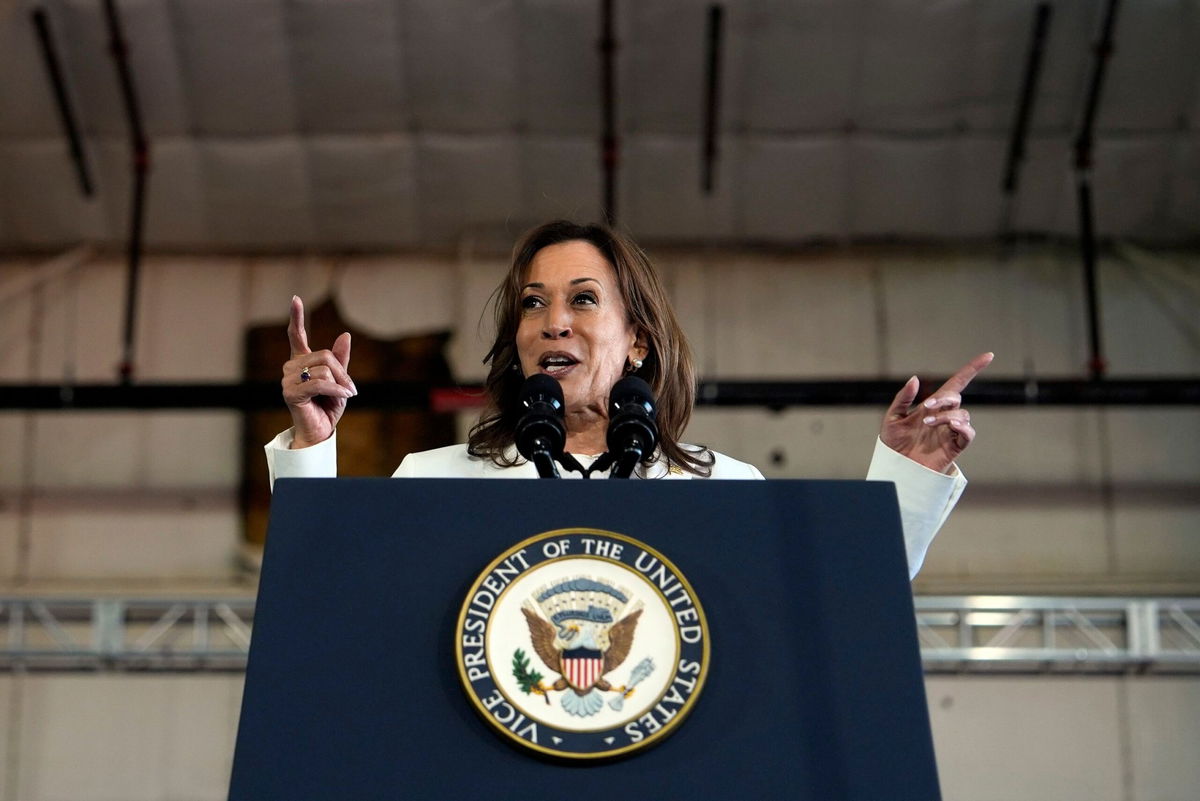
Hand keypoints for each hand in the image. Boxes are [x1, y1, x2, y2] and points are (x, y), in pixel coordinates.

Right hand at [281, 296, 355, 448]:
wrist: (321, 431)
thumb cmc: (328, 406)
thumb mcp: (339, 380)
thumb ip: (340, 360)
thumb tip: (345, 335)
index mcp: (301, 362)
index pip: (296, 336)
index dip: (296, 317)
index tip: (295, 298)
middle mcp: (291, 368)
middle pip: (324, 355)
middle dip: (342, 371)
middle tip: (350, 388)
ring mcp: (288, 380)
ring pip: (324, 369)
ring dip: (341, 383)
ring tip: (345, 394)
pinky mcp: (291, 393)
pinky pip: (320, 382)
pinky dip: (336, 389)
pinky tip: (344, 396)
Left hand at [880, 352, 992, 473]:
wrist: (895, 468)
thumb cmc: (893, 444)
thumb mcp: (892, 417)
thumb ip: (903, 398)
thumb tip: (915, 379)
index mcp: (931, 407)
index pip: (956, 384)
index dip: (972, 370)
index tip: (988, 356)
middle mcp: (944, 416)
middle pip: (956, 397)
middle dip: (943, 399)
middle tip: (927, 407)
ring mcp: (951, 431)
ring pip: (963, 414)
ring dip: (946, 415)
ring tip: (927, 423)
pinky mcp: (955, 446)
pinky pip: (968, 433)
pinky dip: (962, 427)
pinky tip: (949, 426)